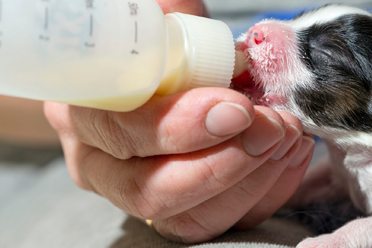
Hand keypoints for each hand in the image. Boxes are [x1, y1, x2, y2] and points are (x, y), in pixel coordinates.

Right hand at [44, 1, 314, 242]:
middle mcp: (102, 165)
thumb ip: (171, 21)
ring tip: (287, 135)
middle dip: (223, 165)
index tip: (236, 108)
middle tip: (272, 128)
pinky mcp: (184, 211)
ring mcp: (141, 194)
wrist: (165, 74)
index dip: (176, 127)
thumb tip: (211, 39)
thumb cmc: (158, 43)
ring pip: (190, 219)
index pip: (119, 132)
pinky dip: (267, 191)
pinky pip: (225, 221)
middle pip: (151, 191)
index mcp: (84, 111)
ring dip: (251, 181)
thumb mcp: (159, 19)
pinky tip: (288, 155)